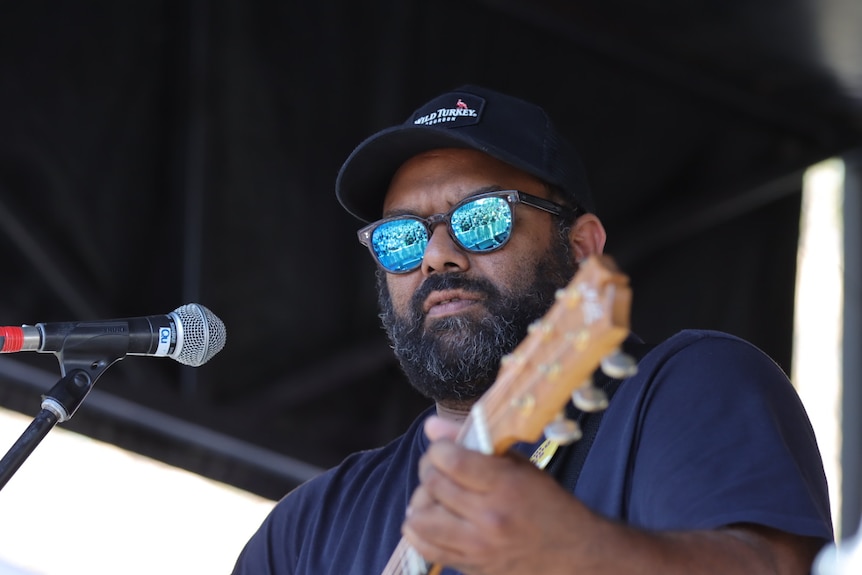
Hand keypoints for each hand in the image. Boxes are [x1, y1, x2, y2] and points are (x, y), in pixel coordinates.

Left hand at [402, 416, 599, 574]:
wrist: (574, 555)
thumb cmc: (548, 505)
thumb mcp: (520, 466)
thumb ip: (475, 443)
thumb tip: (431, 427)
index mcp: (505, 486)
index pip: (451, 461)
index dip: (439, 449)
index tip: (444, 447)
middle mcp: (489, 517)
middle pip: (433, 485)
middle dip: (429, 468)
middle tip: (437, 466)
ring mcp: (477, 547)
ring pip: (421, 518)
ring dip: (421, 500)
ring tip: (434, 494)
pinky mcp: (470, 567)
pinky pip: (426, 548)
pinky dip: (418, 531)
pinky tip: (429, 519)